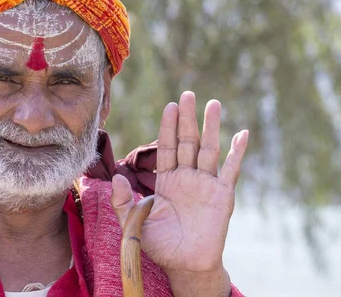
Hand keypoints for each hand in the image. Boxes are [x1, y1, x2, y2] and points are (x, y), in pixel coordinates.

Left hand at [111, 91, 247, 278]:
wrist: (184, 265)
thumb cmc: (159, 245)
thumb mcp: (133, 223)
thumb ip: (123, 201)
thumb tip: (119, 177)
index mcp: (168, 180)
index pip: (167, 147)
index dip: (168, 127)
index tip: (170, 106)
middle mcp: (187, 177)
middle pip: (188, 142)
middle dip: (187, 119)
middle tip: (188, 94)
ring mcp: (206, 184)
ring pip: (208, 150)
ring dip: (211, 127)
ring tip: (213, 104)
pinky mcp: (222, 196)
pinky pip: (231, 171)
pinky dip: (238, 153)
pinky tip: (242, 134)